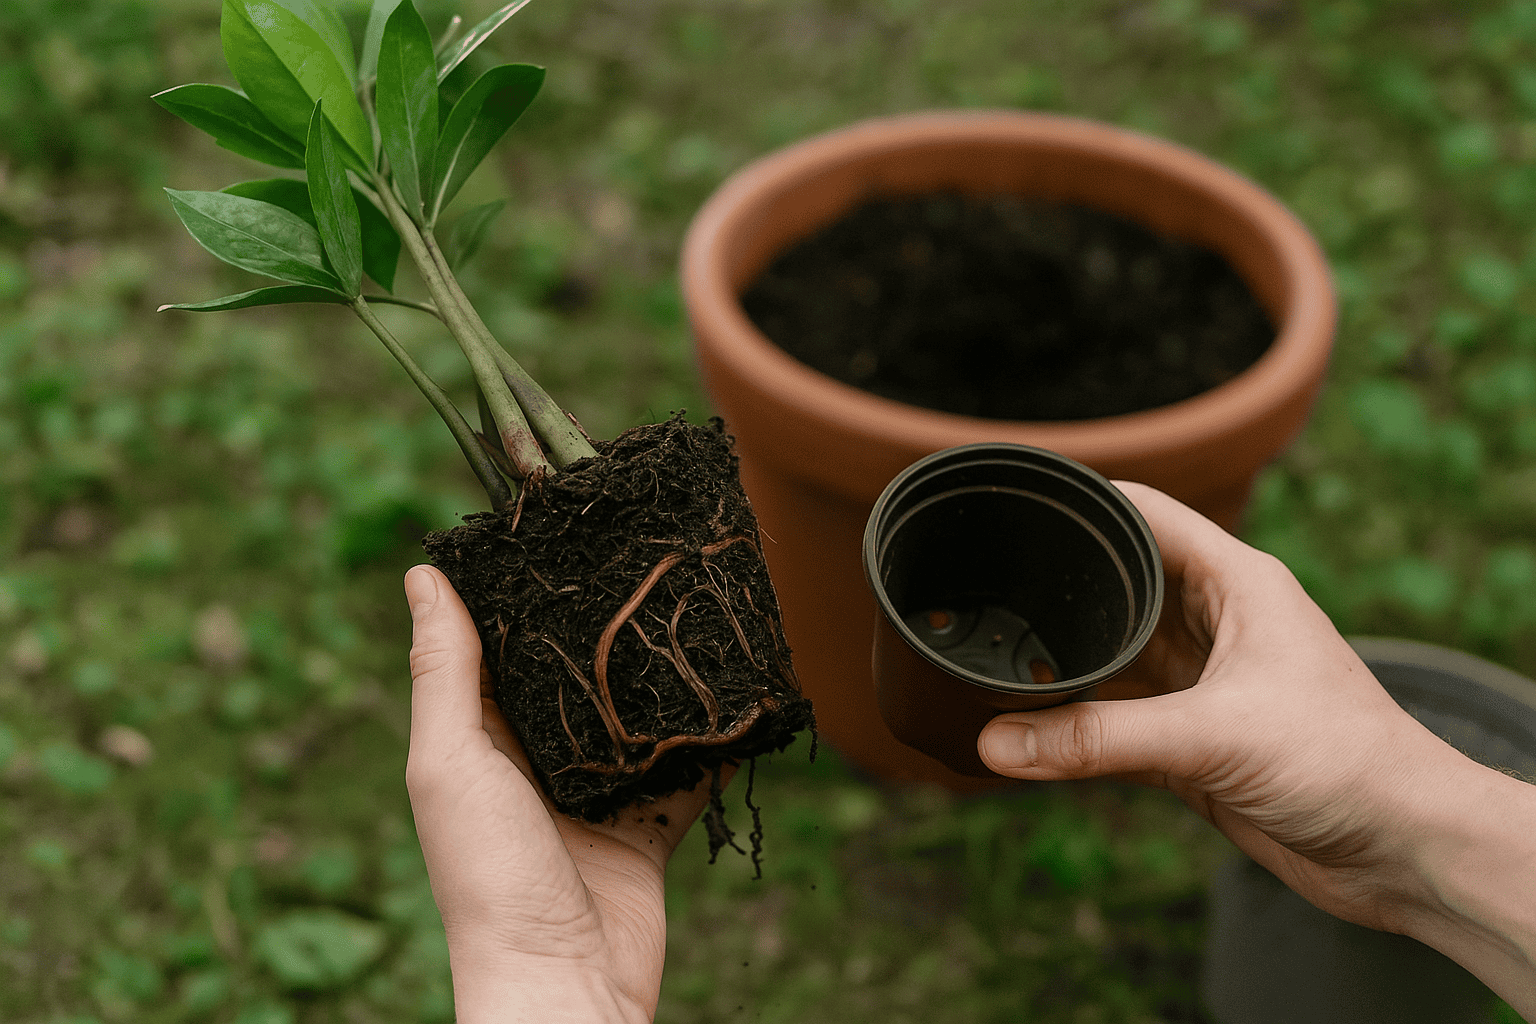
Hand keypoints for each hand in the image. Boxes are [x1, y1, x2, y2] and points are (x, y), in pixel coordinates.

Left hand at [404, 565, 719, 1023]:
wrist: (564, 984)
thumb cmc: (489, 878)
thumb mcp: (453, 763)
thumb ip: (445, 673)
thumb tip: (422, 576)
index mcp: (479, 743)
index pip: (499, 650)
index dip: (522, 595)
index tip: (560, 531)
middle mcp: (536, 764)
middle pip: (575, 679)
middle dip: (606, 630)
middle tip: (646, 562)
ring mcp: (597, 796)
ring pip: (637, 719)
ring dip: (663, 680)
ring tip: (697, 614)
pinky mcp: (650, 828)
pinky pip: (687, 771)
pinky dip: (711, 740)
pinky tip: (735, 692)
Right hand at [977, 482, 1516, 937]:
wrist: (1401, 850)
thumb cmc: (1348, 762)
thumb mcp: (1213, 735)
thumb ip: (1100, 738)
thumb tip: (998, 741)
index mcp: (1236, 583)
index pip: (1144, 514)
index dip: (1082, 504)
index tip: (1014, 511)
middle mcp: (1216, 624)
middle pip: (1116, 590)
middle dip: (1056, 598)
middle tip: (986, 602)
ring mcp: (1203, 686)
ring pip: (1112, 663)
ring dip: (1063, 674)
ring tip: (995, 675)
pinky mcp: (1195, 744)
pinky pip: (1116, 727)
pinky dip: (1075, 734)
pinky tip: (1029, 741)